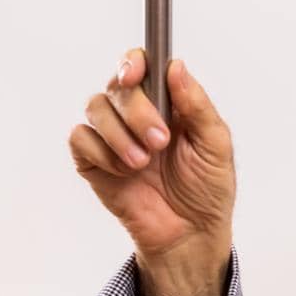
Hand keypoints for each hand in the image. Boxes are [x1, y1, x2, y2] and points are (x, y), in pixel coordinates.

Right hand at [69, 49, 235, 295]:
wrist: (190, 233)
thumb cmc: (207, 188)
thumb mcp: (215, 144)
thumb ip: (196, 104)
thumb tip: (176, 66)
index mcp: (167, 103)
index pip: (141, 66)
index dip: (133, 62)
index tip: (135, 73)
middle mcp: (136, 113)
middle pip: (118, 86)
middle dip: (138, 112)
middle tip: (160, 141)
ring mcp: (113, 135)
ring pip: (96, 107)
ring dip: (120, 135)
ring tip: (143, 162)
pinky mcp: (92, 159)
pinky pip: (81, 138)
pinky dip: (103, 153)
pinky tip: (125, 172)